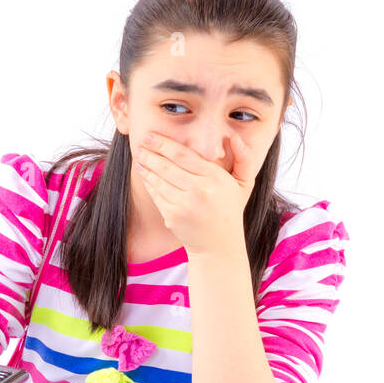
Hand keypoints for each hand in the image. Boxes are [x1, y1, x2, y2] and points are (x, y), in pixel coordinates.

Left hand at [133, 129, 263, 255]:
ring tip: (139, 157)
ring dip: (146, 167)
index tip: (151, 136)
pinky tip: (145, 174)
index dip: (163, 144)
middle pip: (167, 166)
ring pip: (159, 180)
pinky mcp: (173, 217)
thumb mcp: (244, 184)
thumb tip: (234, 136)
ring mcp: (184, 205)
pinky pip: (157, 196)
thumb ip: (244, 158)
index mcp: (215, 178)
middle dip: (150, 153)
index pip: (183, 155)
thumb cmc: (230, 209)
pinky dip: (149, 184)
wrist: (219, 245)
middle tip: (140, 144)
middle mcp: (199, 191)